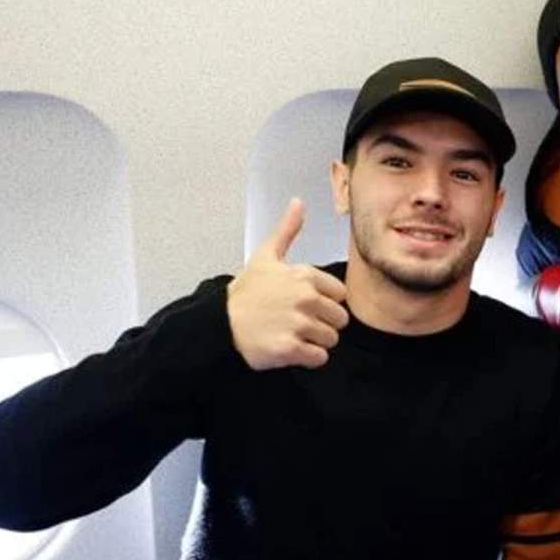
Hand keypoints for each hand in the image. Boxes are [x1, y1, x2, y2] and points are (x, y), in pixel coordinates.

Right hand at [227, 198, 348, 369]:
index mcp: (305, 276)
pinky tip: (291, 349)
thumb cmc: (246, 292)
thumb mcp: (265, 257)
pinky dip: (309, 358)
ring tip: (293, 335)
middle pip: (339, 319)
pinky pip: (320, 358)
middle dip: (323, 324)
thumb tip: (299, 201)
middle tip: (298, 323)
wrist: (219, 324)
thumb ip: (287, 230)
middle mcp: (305, 298)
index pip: (340, 295)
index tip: (304, 304)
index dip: (325, 302)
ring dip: (316, 342)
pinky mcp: (291, 349)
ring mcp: (298, 324)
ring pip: (331, 339)